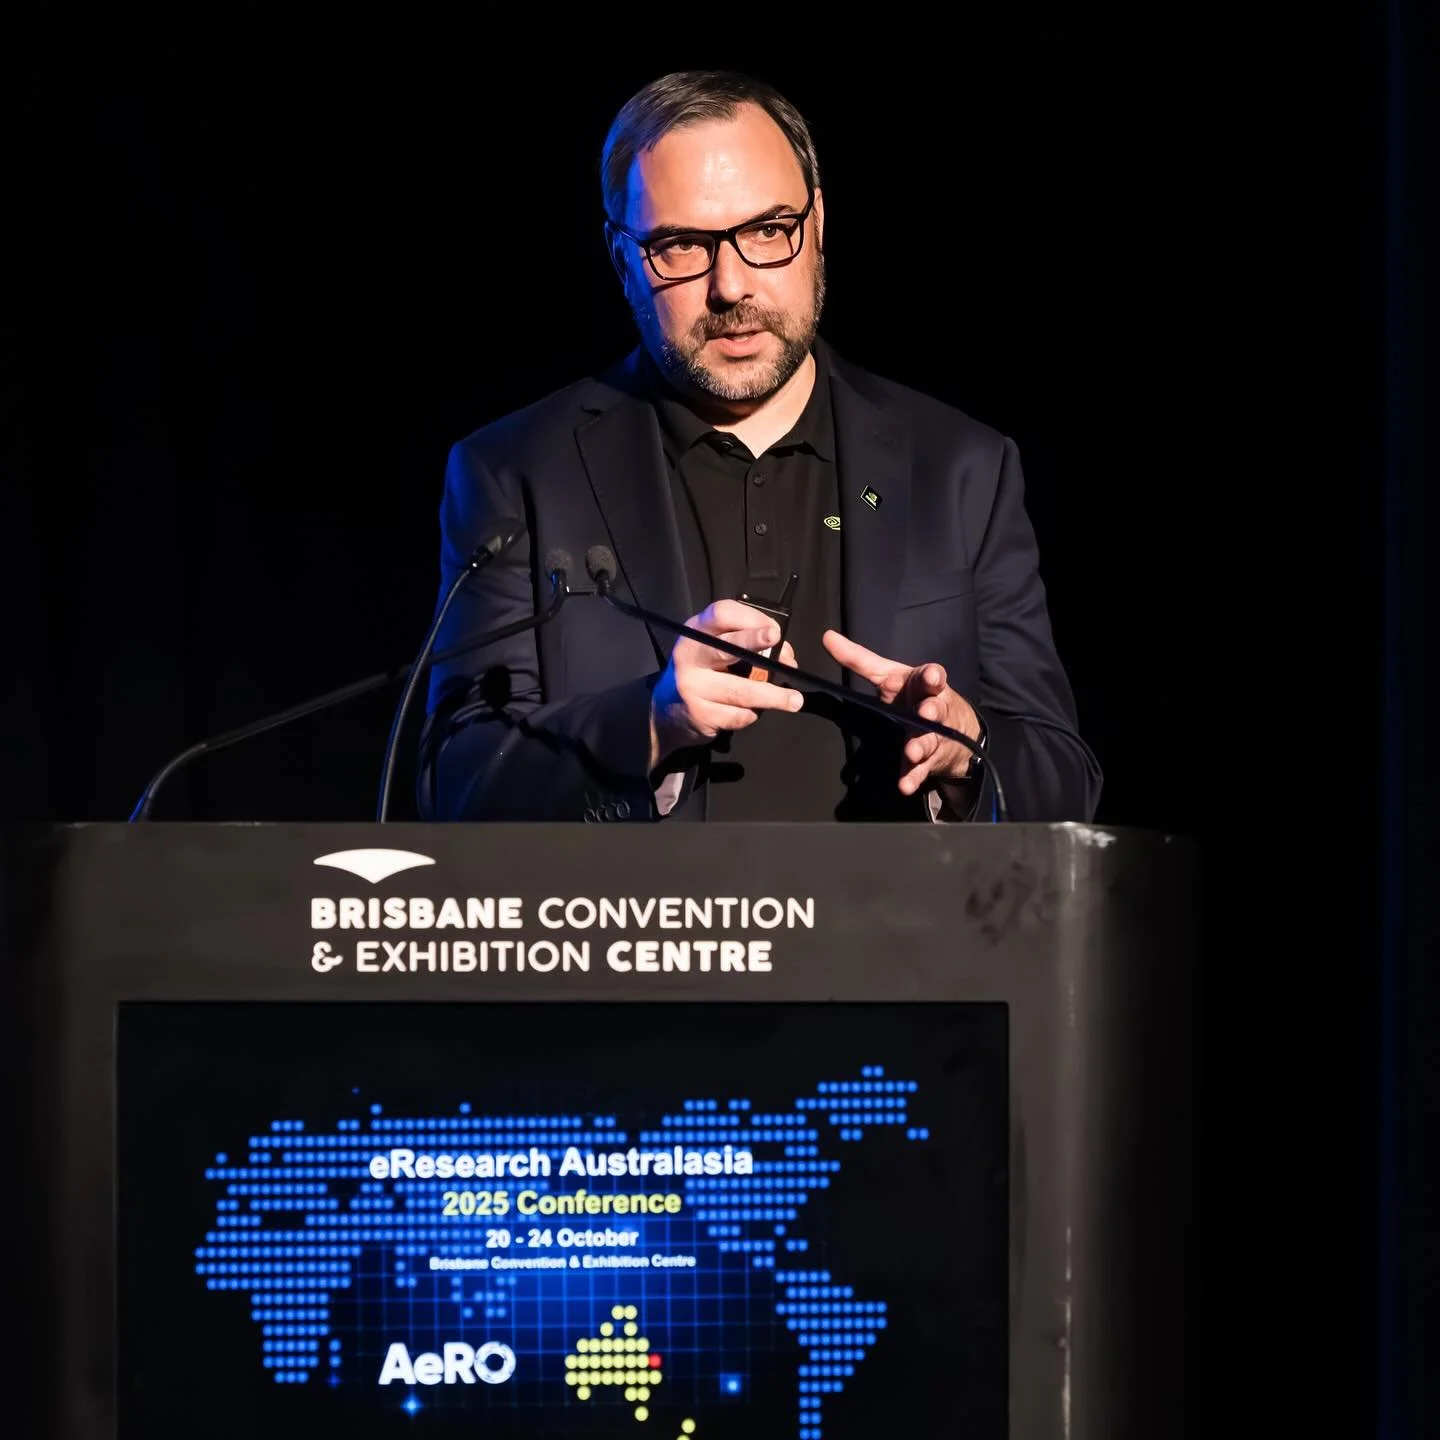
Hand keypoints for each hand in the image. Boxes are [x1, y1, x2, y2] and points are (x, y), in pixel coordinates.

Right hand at [650, 599, 800, 769]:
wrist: (666, 710)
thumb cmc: (701, 671)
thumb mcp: (713, 646)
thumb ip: (745, 644)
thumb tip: (785, 656)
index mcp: (696, 631)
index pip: (722, 613)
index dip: (752, 618)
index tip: (775, 631)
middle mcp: (690, 656)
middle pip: (727, 647)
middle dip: (755, 642)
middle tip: (780, 644)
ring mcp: (693, 687)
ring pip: (741, 691)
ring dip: (773, 696)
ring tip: (794, 700)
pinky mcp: (700, 715)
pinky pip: (738, 715)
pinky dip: (752, 714)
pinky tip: (753, 711)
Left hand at [821, 630, 981, 795]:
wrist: (953, 729)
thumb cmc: (914, 694)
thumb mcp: (889, 674)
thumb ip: (859, 659)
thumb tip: (827, 637)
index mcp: (924, 685)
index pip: (931, 677)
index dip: (932, 676)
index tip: (931, 676)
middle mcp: (933, 709)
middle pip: (936, 708)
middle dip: (932, 709)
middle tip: (927, 712)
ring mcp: (933, 736)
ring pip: (928, 740)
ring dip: (920, 745)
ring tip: (912, 750)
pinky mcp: (928, 761)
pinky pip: (920, 770)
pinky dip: (912, 778)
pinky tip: (904, 786)